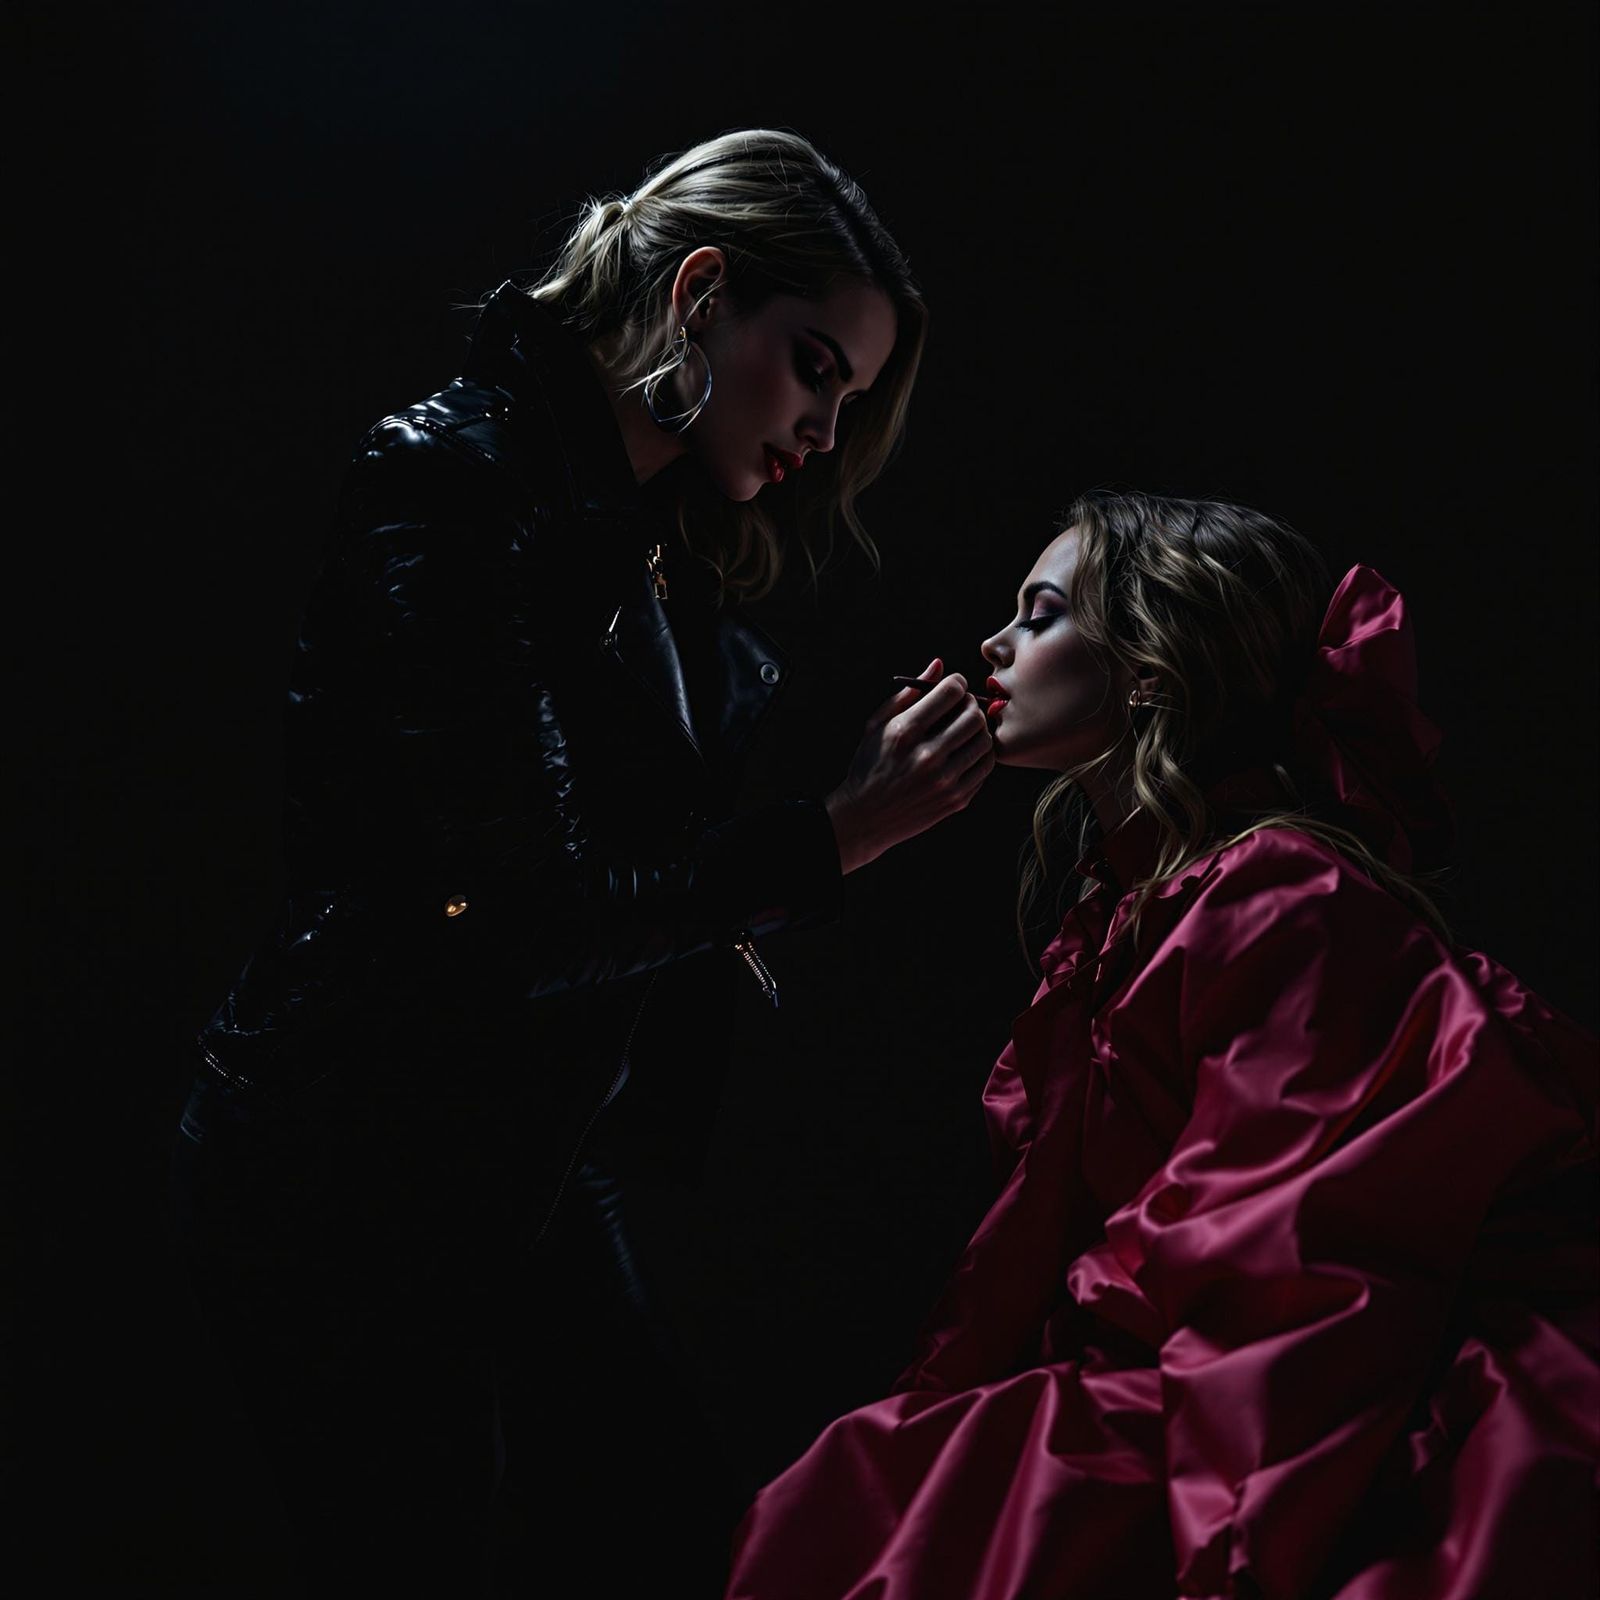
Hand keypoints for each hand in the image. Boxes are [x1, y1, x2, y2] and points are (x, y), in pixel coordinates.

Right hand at [823, 658, 995, 874]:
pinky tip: (966, 750)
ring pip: (985, 740)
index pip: (951, 691)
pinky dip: (981, 753)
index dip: (956, 682)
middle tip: (962, 707)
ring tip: (964, 729)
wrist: (866, 817)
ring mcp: (944, 780)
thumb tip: (939, 666)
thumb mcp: (878, 725)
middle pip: (974, 714)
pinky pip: (985, 766)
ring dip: (979, 729)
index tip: (953, 686)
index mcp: (905, 731)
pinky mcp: (956, 798)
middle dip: (971, 704)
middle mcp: (927, 755)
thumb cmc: (870, 764)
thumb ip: (909, 693)